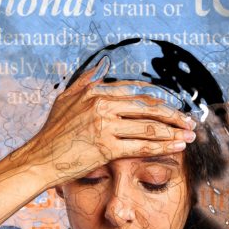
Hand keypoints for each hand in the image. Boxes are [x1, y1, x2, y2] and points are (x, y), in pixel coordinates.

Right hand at [21, 56, 197, 187]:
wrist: (39, 159)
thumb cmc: (51, 134)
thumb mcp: (64, 100)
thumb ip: (84, 82)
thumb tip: (100, 68)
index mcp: (95, 92)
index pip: (136, 93)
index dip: (159, 101)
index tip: (173, 108)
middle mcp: (101, 104)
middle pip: (148, 107)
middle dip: (173, 115)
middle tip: (189, 122)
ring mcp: (104, 125)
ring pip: (148, 126)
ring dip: (173, 131)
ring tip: (189, 135)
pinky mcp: (106, 147)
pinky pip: (141, 146)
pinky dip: (163, 146)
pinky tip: (177, 147)